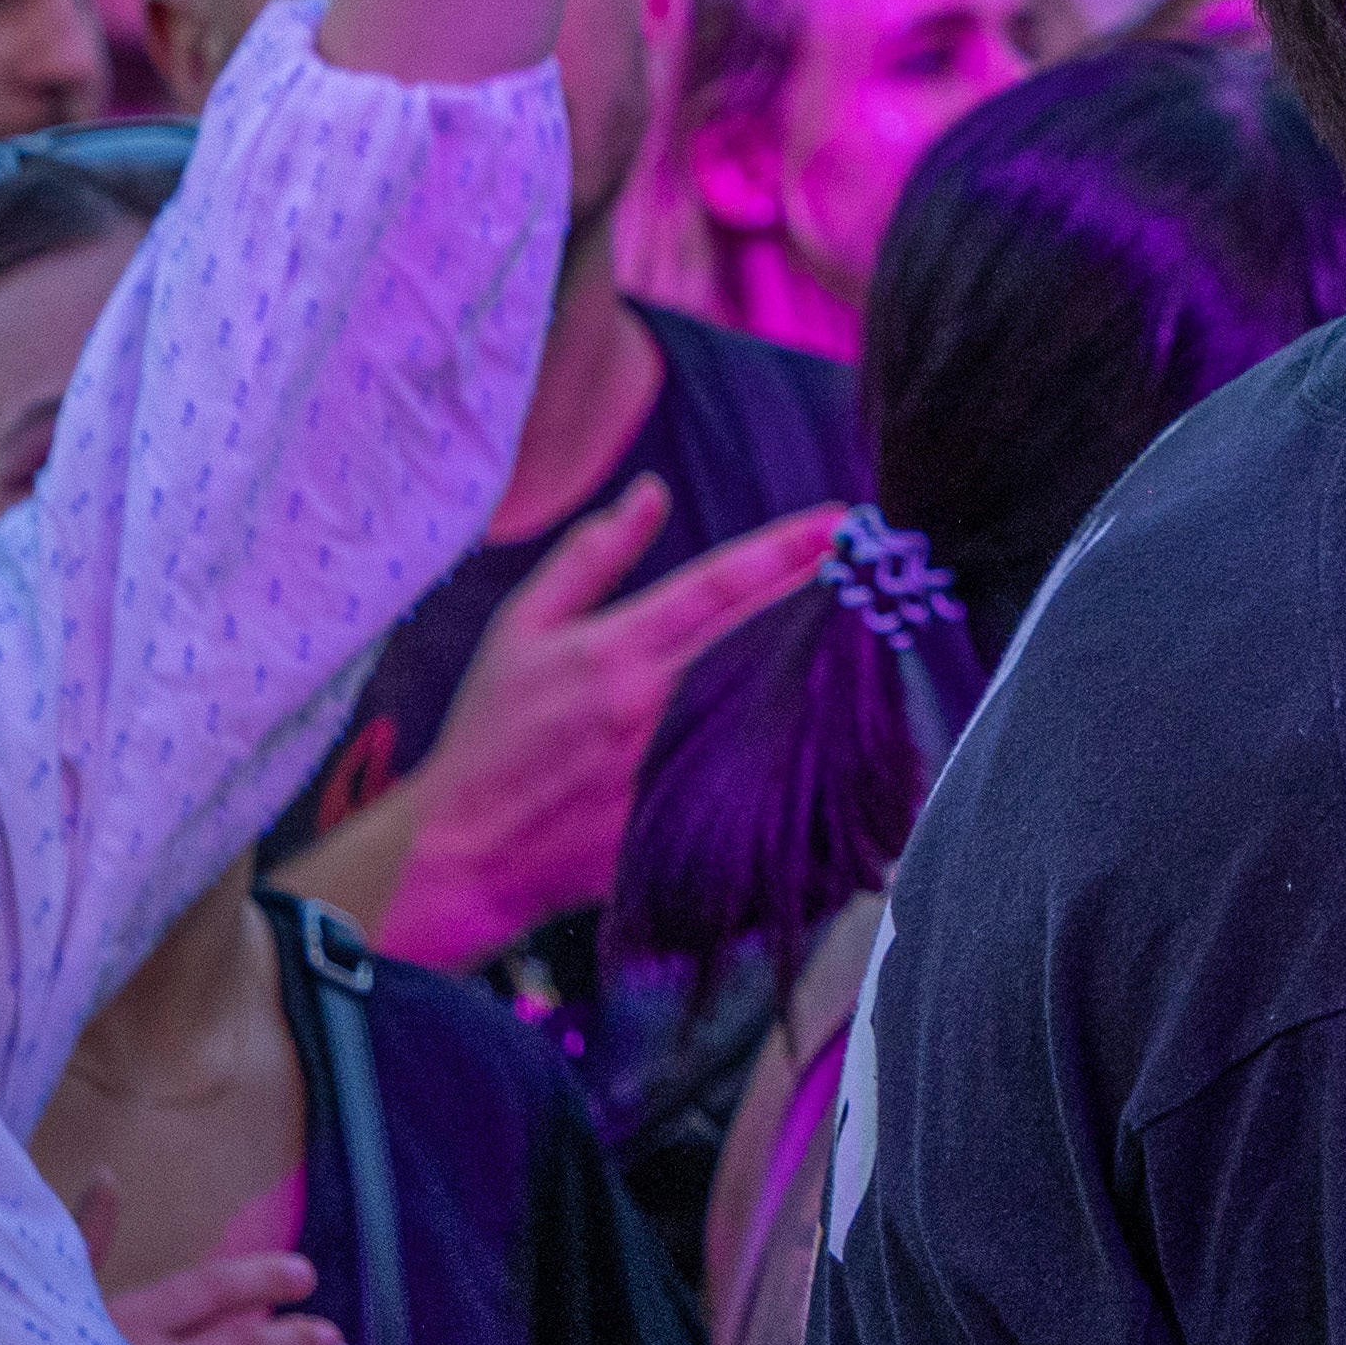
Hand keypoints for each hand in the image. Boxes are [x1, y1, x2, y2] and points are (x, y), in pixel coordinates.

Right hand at [380, 480, 845, 964]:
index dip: (786, 548)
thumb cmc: (490, 734)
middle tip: (881, 565)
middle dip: (827, 596)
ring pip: (774, 706)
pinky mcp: (686, 822)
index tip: (842, 521)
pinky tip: (846, 725)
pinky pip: (757, 778)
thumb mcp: (521, 628)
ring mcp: (676, 768)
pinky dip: (802, 748)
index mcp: (615, 651)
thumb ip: (591, 557)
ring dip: (826, 666)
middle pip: (764, 639)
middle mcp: (656, 707)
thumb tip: (650, 492)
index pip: (718, 584)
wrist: (464, 852)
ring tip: (874, 630)